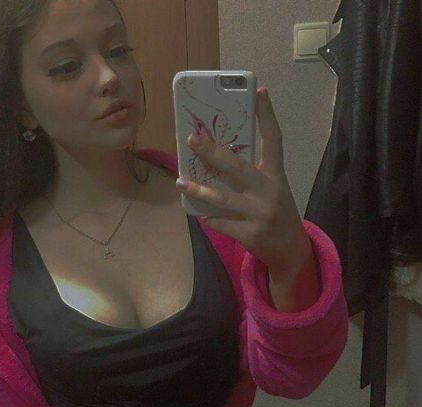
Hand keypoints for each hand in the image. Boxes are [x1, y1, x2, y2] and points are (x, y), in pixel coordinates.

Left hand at [176, 86, 311, 277]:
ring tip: (180, 181)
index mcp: (277, 175)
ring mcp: (260, 214)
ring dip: (199, 190)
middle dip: (213, 152)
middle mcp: (269, 191)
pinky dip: (209, 219)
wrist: (291, 250)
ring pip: (223, 199)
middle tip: (193, 138)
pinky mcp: (250, 234)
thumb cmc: (276, 213)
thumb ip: (253, 175)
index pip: (273, 139)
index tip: (258, 90)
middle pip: (237, 167)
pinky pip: (221, 223)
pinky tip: (200, 215)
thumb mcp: (273, 189)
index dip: (266, 115)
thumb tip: (215, 158)